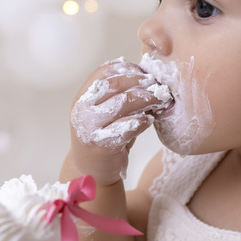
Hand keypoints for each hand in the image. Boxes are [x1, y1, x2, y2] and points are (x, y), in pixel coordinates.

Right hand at [68, 58, 172, 184]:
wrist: (92, 170)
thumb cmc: (104, 135)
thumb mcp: (103, 110)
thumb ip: (117, 93)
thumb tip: (147, 75)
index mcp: (82, 97)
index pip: (104, 71)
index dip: (128, 69)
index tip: (145, 74)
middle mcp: (82, 110)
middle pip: (116, 84)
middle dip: (141, 83)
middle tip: (158, 87)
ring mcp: (90, 128)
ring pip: (123, 103)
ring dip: (146, 99)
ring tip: (159, 102)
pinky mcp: (103, 144)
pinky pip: (129, 126)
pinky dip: (143, 121)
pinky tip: (149, 121)